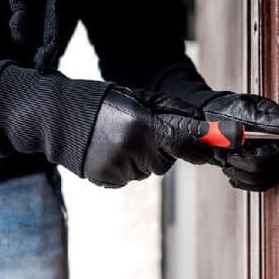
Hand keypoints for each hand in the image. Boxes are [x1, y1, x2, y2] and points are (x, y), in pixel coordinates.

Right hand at [83, 87, 211, 187]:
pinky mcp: (108, 179)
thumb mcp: (142, 98)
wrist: (62, 117)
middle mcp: (133, 149)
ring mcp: (119, 168)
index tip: (217, 146)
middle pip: (166, 161)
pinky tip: (111, 151)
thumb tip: (203, 124)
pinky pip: (131, 177)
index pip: (184, 141)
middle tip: (140, 131)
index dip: (202, 146)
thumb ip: (174, 111)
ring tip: (120, 139)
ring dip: (142, 158)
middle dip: (161, 149)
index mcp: (143, 126)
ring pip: (149, 170)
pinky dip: (126, 167)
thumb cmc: (105, 103)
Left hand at [202, 93, 278, 190]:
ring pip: (265, 180)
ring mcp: (266, 159)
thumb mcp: (245, 109)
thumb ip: (267, 120)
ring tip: (227, 159)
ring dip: (242, 172)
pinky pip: (255, 185)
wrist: (206, 118)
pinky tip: (230, 169)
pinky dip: (239, 180)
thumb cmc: (227, 109)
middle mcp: (277, 145)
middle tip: (232, 155)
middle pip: (278, 167)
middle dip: (251, 164)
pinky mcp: (254, 171)